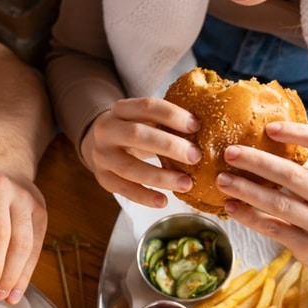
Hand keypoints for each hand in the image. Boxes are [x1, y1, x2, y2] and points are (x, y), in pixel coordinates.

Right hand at [80, 98, 201, 207]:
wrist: (99, 144)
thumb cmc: (134, 131)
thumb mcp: (144, 119)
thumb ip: (166, 122)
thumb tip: (208, 129)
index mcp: (121, 109)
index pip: (147, 106)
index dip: (172, 115)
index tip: (196, 126)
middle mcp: (107, 130)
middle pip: (136, 135)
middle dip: (169, 146)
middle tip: (195, 157)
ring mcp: (102, 156)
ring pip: (129, 167)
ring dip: (160, 177)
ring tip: (186, 184)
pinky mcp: (103, 178)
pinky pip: (124, 189)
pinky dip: (145, 197)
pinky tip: (164, 201)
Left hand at [216, 122, 307, 279]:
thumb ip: (307, 166)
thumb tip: (259, 143)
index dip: (298, 132)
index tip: (269, 127)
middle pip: (293, 175)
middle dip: (257, 161)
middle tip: (231, 153)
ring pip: (278, 203)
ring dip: (246, 189)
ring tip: (222, 179)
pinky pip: (272, 227)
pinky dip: (248, 215)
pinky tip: (231, 206)